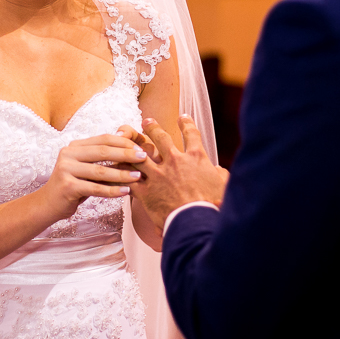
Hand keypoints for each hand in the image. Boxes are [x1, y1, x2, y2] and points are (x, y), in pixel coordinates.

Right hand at [39, 134, 148, 222]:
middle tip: (144, 158)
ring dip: (122, 174)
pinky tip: (126, 192)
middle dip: (126, 154)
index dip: (123, 142)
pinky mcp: (67, 186)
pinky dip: (112, 190)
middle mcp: (68, 154)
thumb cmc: (72, 185)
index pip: (103, 139)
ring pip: (100, 171)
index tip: (140, 148)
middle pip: (103, 152)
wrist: (48, 204)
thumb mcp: (85, 168)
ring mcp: (66, 169)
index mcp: (74, 146)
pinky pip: (95, 188)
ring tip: (138, 176)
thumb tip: (129, 149)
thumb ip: (102, 160)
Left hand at [130, 115, 228, 229]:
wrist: (195, 221)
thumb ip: (220, 175)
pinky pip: (130, 179)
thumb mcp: (223, 186)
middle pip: (161, 138)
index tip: (183, 118)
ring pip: (141, 154)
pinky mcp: (146, 191)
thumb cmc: (213, 205)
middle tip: (147, 121)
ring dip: (133, 145)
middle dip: (153, 128)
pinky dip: (122, 174)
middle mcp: (175, 161)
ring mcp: (158, 175)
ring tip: (127, 139)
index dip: (186, 124)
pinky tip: (117, 169)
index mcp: (195, 158)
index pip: (191, 134)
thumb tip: (219, 171)